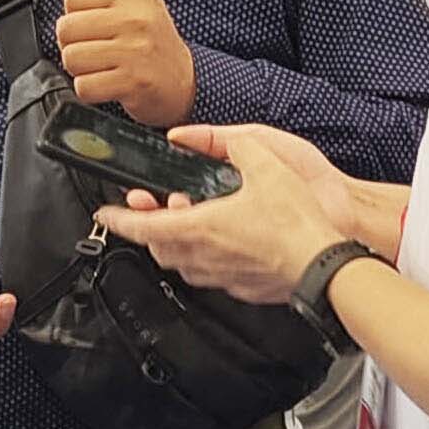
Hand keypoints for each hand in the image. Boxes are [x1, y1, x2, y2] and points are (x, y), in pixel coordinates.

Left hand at [57, 0, 199, 127]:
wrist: (184, 82)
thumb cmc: (153, 36)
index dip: (78, 14)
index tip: (98, 24)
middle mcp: (135, 19)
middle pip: (66, 29)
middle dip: (75, 44)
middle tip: (99, 49)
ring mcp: (136, 51)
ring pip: (72, 58)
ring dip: (82, 69)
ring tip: (105, 66)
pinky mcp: (134, 82)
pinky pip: (85, 87)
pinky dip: (92, 91)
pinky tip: (110, 84)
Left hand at [91, 122, 348, 305]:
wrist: (323, 266)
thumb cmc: (296, 224)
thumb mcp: (266, 164)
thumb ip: (237, 145)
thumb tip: (224, 141)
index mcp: (200, 227)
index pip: (143, 227)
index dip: (119, 220)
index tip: (106, 214)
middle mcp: (204, 257)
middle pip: (158, 247)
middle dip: (149, 228)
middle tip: (154, 209)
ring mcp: (221, 276)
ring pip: (182, 264)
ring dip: (176, 243)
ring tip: (189, 223)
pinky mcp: (240, 287)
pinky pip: (209, 275)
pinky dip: (204, 258)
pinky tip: (221, 244)